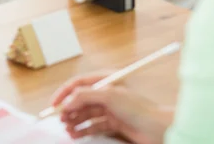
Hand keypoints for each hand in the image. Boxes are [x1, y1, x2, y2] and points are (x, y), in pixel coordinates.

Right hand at [51, 73, 172, 143]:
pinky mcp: (113, 123)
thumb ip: (85, 96)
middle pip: (81, 100)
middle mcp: (107, 93)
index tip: (54, 104)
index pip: (79, 83)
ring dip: (74, 121)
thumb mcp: (109, 96)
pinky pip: (93, 126)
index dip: (65, 92)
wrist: (159, 128)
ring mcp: (110, 109)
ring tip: (67, 129)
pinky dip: (83, 130)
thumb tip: (68, 101)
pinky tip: (75, 134)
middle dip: (69, 109)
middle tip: (60, 119)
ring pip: (85, 114)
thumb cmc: (139, 108)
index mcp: (106, 80)